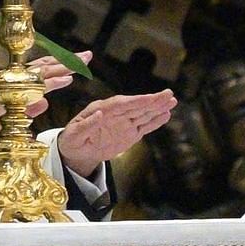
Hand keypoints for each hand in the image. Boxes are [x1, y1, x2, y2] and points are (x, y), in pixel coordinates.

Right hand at [0, 53, 79, 139]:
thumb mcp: (9, 117)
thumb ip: (27, 108)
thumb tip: (46, 102)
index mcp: (11, 83)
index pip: (38, 70)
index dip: (57, 64)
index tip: (77, 60)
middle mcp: (9, 79)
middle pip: (42, 67)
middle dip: (65, 61)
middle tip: (88, 56)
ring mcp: (5, 84)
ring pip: (38, 73)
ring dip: (61, 68)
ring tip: (80, 65)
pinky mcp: (3, 94)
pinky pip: (29, 87)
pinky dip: (48, 83)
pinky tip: (64, 80)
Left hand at [58, 90, 175, 174]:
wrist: (77, 152)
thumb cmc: (72, 141)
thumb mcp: (74, 135)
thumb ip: (87, 125)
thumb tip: (100, 114)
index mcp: (101, 109)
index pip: (121, 104)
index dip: (136, 101)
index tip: (149, 98)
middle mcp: (116, 114)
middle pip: (136, 106)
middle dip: (152, 101)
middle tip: (168, 93)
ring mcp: (124, 123)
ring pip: (143, 114)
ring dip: (158, 108)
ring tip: (172, 100)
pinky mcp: (130, 133)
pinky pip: (145, 126)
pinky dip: (155, 121)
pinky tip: (166, 115)